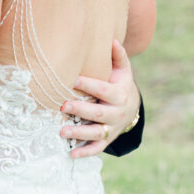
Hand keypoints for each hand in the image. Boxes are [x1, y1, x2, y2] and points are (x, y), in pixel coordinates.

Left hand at [59, 40, 139, 158]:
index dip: (90, 85)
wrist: (132, 107)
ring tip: (62, 131)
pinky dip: (85, 152)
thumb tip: (111, 39)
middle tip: (63, 105)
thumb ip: (118, 56)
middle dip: (81, 110)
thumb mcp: (123, 70)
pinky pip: (97, 149)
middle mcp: (116, 113)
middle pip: (98, 113)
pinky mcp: (107, 139)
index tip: (74, 80)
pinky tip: (71, 153)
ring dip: (79, 133)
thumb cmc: (120, 84)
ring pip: (96, 133)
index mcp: (119, 94)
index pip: (104, 90)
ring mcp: (112, 128)